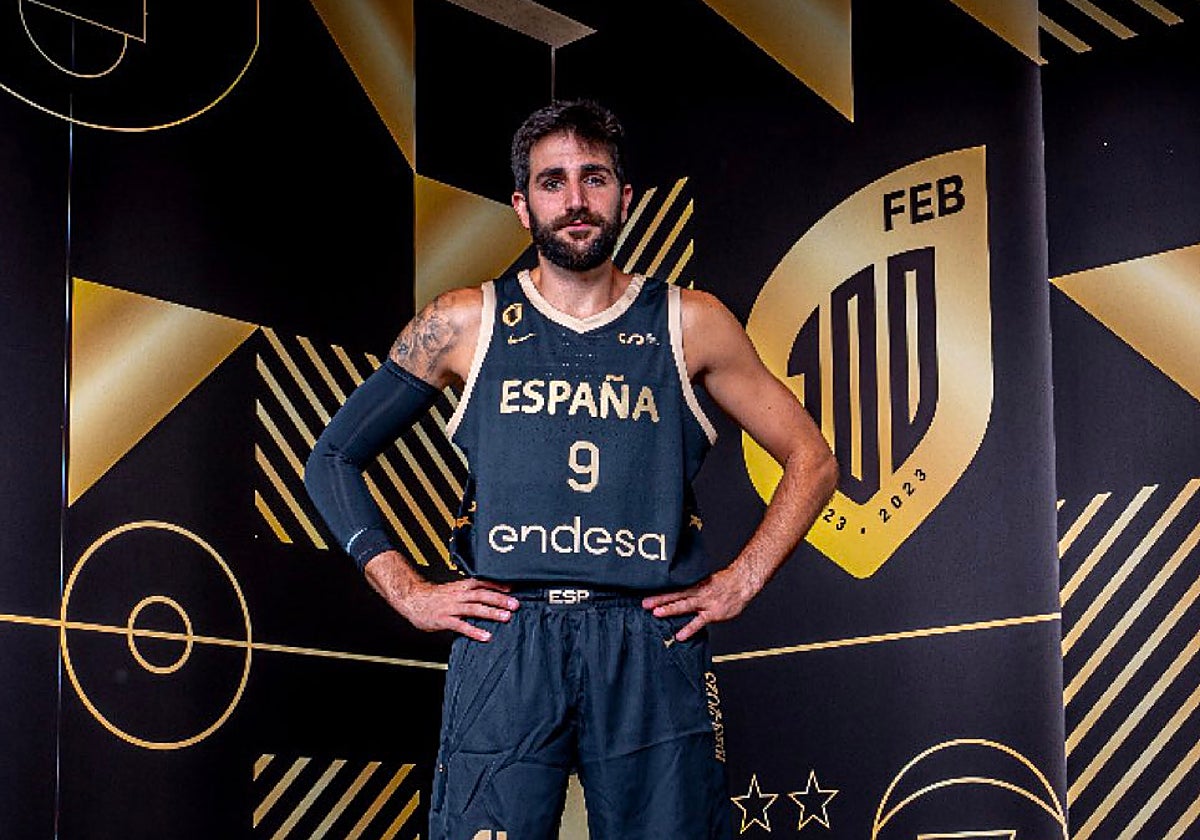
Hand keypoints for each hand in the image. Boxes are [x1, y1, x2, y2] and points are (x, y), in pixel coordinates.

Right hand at [364, 554, 517, 641]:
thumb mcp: (452, 589)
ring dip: (491, 612)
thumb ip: (468, 592)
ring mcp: (452, 607)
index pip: (482, 582)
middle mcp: (458, 595)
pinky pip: (461, 626)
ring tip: (506, 617)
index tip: (512, 588)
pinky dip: (474, 631)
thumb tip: (487, 594)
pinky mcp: (445, 620)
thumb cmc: (433, 597)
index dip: (497, 584)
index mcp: (461, 586)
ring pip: (474, 609)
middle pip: (482, 595)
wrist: (412, 600)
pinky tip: (486, 636)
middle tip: (515, 604)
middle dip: (500, 599)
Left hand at [641, 566, 758, 641]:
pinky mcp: (713, 613)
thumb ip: (693, 587)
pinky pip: (699, 622)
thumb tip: (679, 592)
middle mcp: (698, 592)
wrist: (742, 583)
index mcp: (696, 584)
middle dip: (660, 600)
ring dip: (670, 609)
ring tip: (657, 613)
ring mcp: (705, 603)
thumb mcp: (706, 580)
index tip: (647, 594)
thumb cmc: (725, 582)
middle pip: (676, 596)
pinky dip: (689, 629)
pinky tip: (679, 636)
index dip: (661, 592)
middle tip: (645, 603)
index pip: (675, 588)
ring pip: (685, 606)